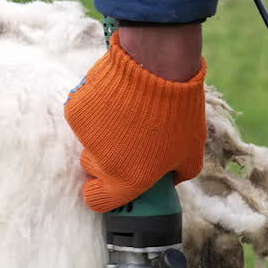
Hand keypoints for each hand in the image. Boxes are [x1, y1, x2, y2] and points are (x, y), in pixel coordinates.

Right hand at [64, 24, 206, 211]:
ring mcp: (86, 136)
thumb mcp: (192, 150)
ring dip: (102, 130)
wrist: (158, 66)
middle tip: (127, 137)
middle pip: (92, 168)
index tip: (108, 183)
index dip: (101, 193)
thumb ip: (180, 173)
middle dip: (105, 157)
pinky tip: (115, 95)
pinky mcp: (76, 111)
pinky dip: (94, 108)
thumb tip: (171, 177)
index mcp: (127, 180)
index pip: (97, 201)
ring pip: (87, 139)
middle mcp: (102, 163)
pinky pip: (82, 115)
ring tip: (127, 110)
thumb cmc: (179, 111)